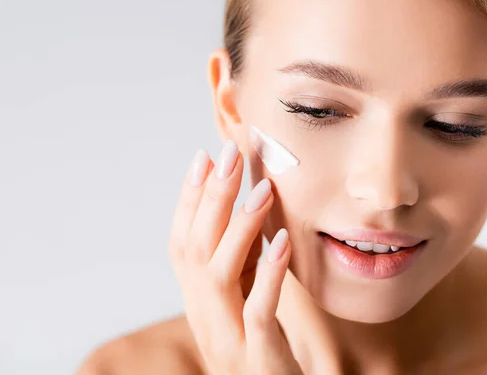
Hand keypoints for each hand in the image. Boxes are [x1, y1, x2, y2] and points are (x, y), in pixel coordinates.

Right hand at [168, 141, 302, 374]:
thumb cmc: (260, 349)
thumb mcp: (242, 301)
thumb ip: (239, 264)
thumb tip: (244, 211)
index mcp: (197, 302)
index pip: (181, 243)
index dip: (188, 199)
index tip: (204, 158)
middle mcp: (203, 317)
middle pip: (195, 249)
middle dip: (212, 197)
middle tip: (229, 154)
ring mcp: (227, 338)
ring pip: (219, 274)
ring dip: (239, 226)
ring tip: (262, 189)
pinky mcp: (258, 356)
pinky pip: (258, 310)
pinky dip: (267, 273)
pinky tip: (282, 241)